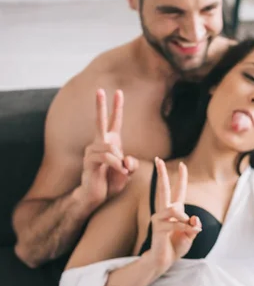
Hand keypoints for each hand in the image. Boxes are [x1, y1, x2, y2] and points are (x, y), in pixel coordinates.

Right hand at [80, 89, 138, 209]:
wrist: (96, 196)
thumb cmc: (111, 182)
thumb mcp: (127, 172)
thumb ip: (131, 163)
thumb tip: (127, 159)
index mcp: (110, 143)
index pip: (113, 122)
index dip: (116, 108)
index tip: (118, 92)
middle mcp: (98, 144)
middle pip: (100, 121)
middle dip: (101, 105)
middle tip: (99, 89)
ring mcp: (92, 152)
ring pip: (111, 148)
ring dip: (120, 161)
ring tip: (122, 171)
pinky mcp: (90, 161)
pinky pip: (108, 158)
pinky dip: (117, 165)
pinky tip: (121, 172)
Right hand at [147, 158, 201, 272]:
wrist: (164, 260)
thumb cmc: (176, 246)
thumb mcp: (190, 235)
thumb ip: (194, 226)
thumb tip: (194, 219)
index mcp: (174, 210)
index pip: (178, 190)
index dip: (181, 178)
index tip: (183, 164)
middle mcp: (164, 211)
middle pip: (162, 188)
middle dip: (161, 173)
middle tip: (158, 159)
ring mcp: (159, 219)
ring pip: (174, 209)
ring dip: (185, 219)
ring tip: (189, 228)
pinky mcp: (158, 228)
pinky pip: (176, 224)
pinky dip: (185, 229)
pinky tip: (189, 232)